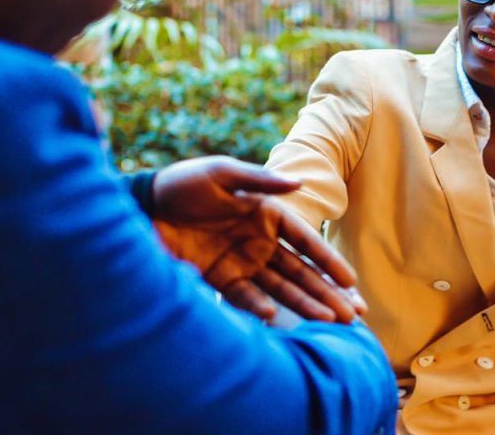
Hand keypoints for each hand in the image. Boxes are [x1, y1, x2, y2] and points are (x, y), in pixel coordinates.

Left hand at [150, 157, 366, 322]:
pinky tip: (276, 317)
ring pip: (280, 288)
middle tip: (352, 313)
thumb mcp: (222, 174)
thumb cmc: (184, 183)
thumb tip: (297, 183)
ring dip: (304, 304)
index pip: (305, 240)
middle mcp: (260, 241)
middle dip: (326, 291)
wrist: (142, 207)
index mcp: (267, 214)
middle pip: (300, 270)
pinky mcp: (219, 279)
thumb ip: (259, 181)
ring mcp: (241, 262)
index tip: (350, 280)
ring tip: (329, 321)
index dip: (328, 260)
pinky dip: (260, 307)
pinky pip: (245, 297)